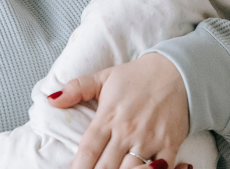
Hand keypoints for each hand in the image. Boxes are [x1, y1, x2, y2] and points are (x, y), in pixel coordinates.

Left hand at [47, 53, 193, 168]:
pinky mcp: (170, 144)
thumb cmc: (138, 77)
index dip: (78, 168)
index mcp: (108, 116)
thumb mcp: (105, 77)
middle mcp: (126, 130)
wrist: (178, 70)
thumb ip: (77, 88)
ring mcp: (149, 139)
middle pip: (105, 168)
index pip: (87, 151)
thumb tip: (51, 100)